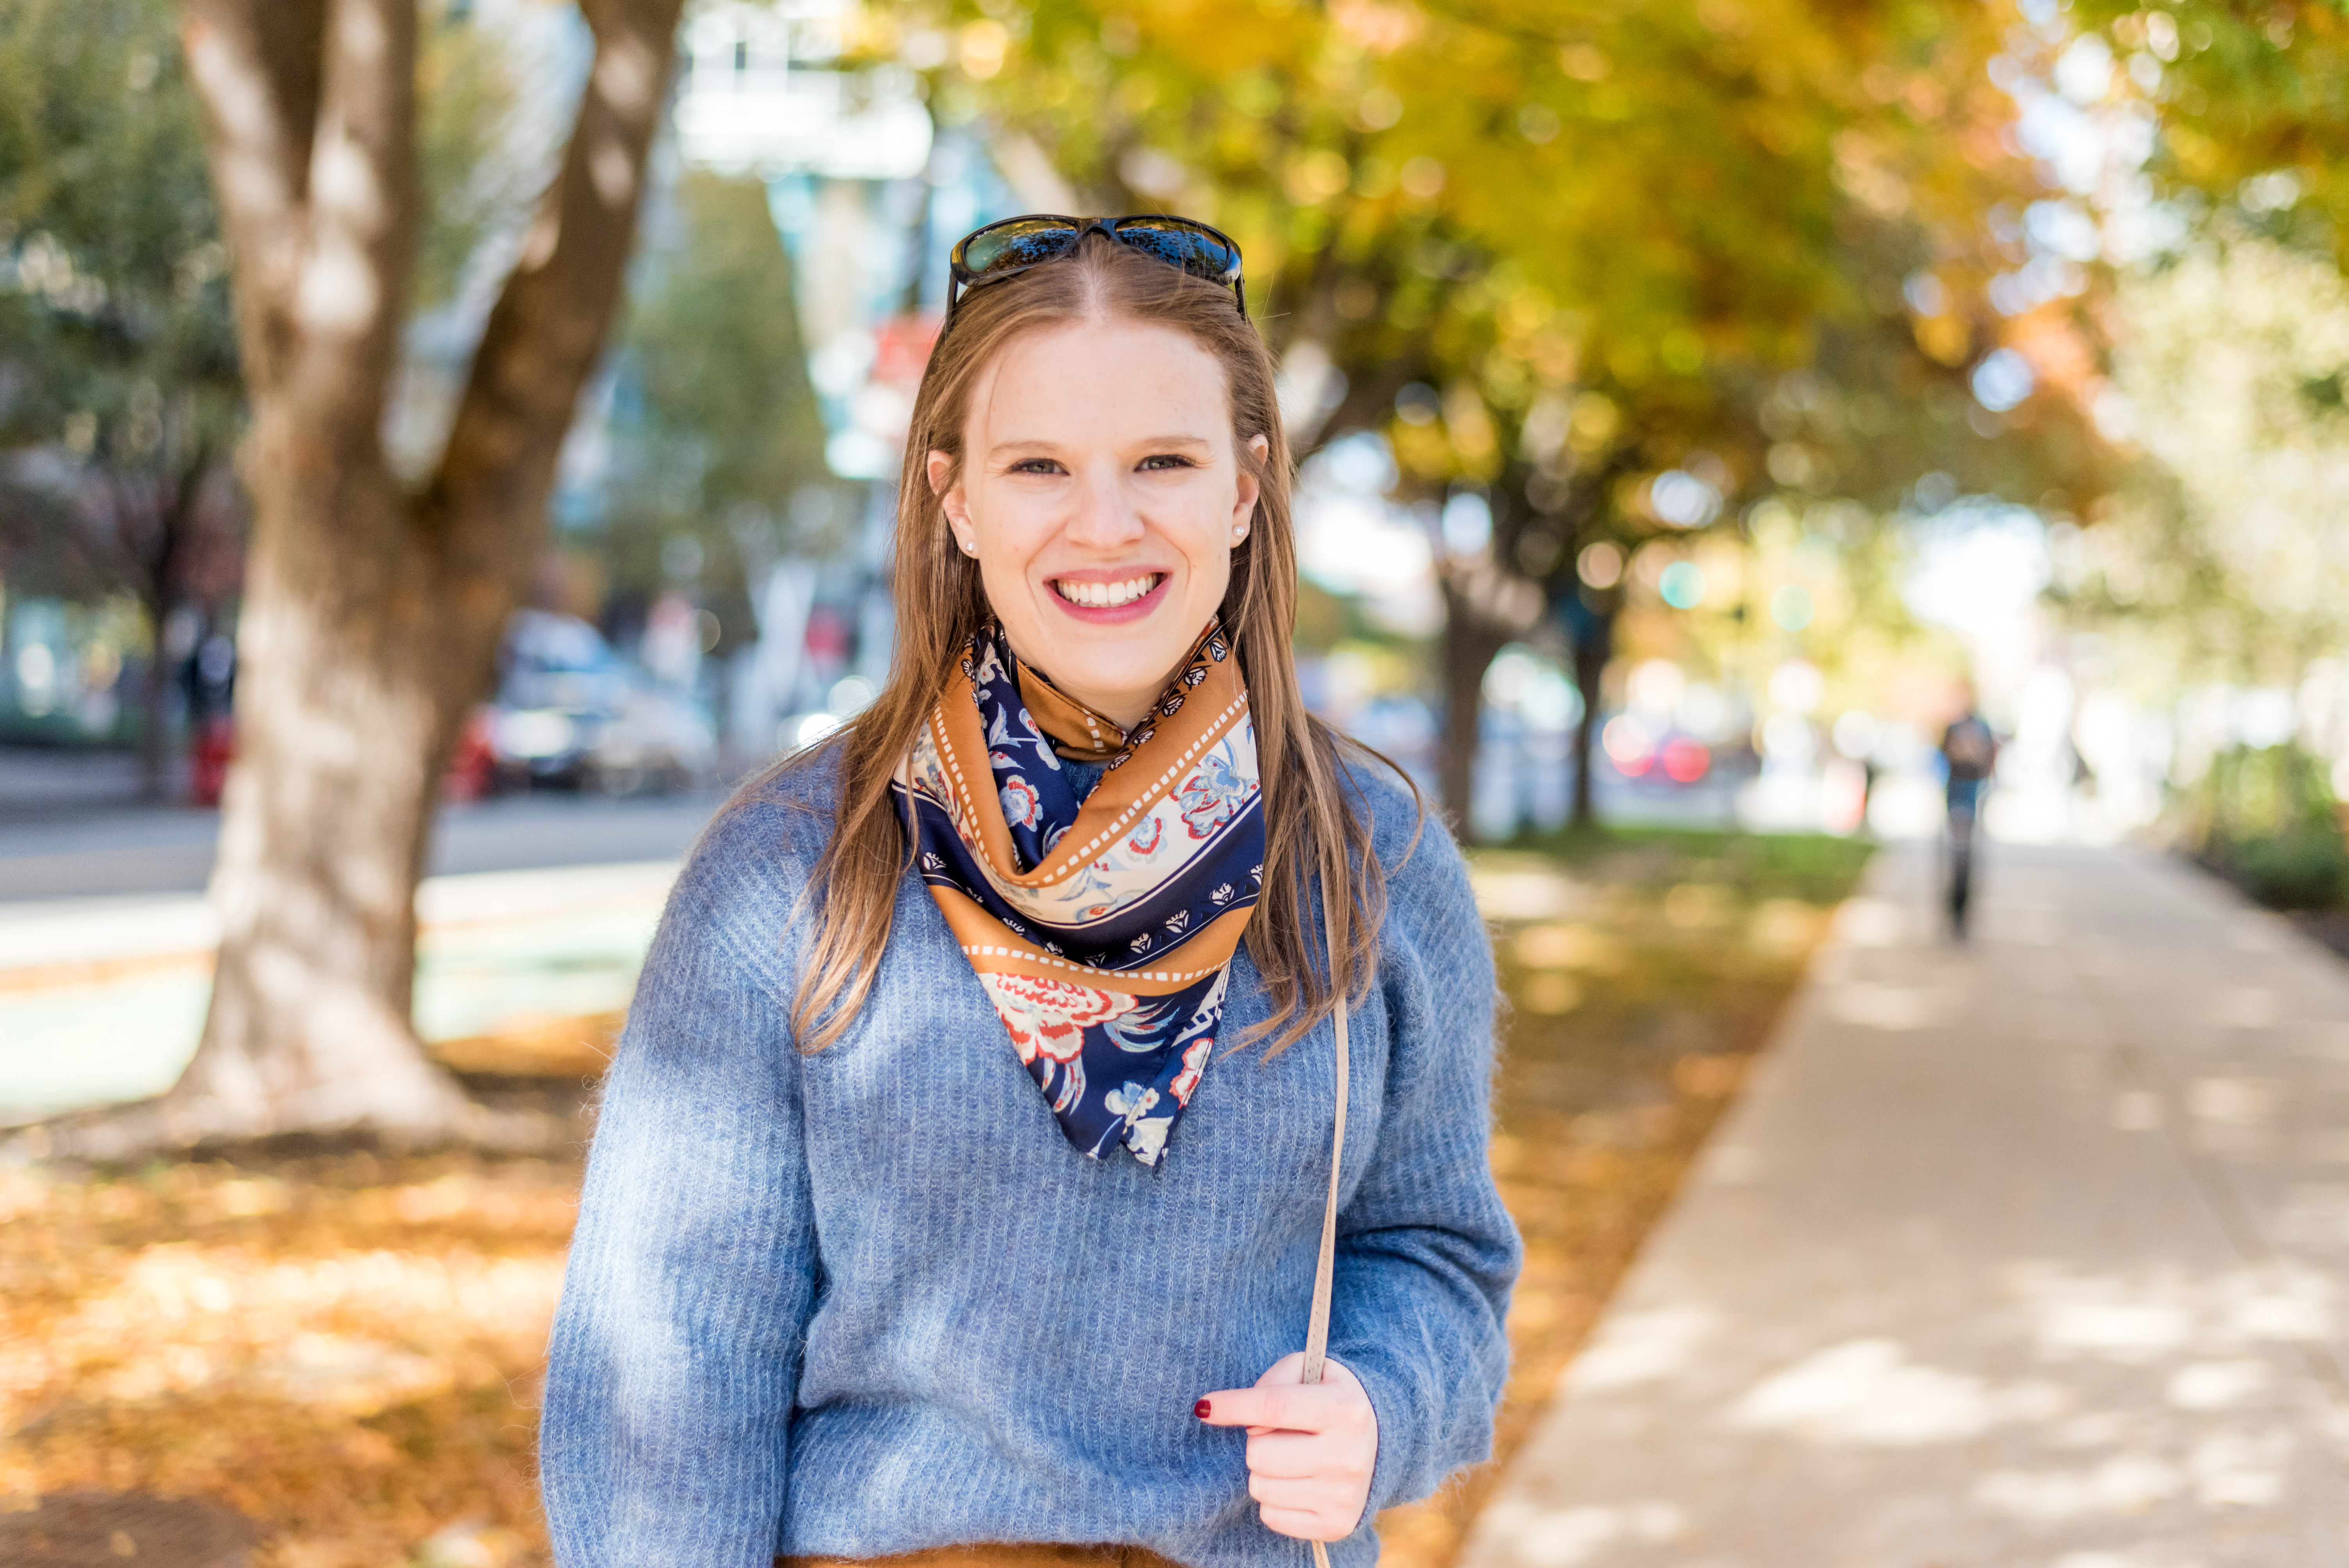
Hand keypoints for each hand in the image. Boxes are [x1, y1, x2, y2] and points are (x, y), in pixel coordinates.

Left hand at [1196, 1352, 1378, 1541]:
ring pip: (1260, 1486)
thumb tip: (1236, 1417)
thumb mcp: (1308, 1370)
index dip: (1233, 1406)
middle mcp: (1349, 1456)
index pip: (1273, 1407)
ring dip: (1264, 1470)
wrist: (1380, 1441)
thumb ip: (1272, 1382)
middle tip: (1278, 1433)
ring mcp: (1343, 1496)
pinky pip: (1270, 1516)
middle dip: (1257, 1440)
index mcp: (1345, 1409)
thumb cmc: (1329, 1397)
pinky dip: (1274, 1498)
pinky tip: (1298, 1481)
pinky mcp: (1335, 1525)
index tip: (1204, 1406)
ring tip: (1291, 1456)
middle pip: (1259, 1453)